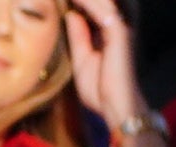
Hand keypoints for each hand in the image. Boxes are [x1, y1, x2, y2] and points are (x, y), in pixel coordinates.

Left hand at [65, 0, 145, 134]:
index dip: (76, 2)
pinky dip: (86, 3)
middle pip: (99, 1)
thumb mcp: (81, 58)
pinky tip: (73, 1)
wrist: (115, 107)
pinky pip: (102, 8)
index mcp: (108, 27)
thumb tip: (70, 13)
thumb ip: (78, 35)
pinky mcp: (119, 29)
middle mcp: (117, 20)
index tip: (55, 0)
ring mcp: (120, 22)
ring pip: (102, 0)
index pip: (91, 5)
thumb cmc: (100, 89)